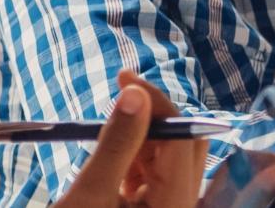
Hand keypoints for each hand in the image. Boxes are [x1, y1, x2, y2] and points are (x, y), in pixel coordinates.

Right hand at [53, 71, 208, 207]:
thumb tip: (135, 94)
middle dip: (154, 117)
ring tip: (103, 130)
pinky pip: (152, 172)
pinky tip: (108, 153)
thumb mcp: (88, 195)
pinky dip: (132, 155)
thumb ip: (115, 144)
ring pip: (168, 156)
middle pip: (186, 146)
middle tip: (120, 92)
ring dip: (141, 135)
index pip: (183, 142)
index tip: (125, 80)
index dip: (158, 105)